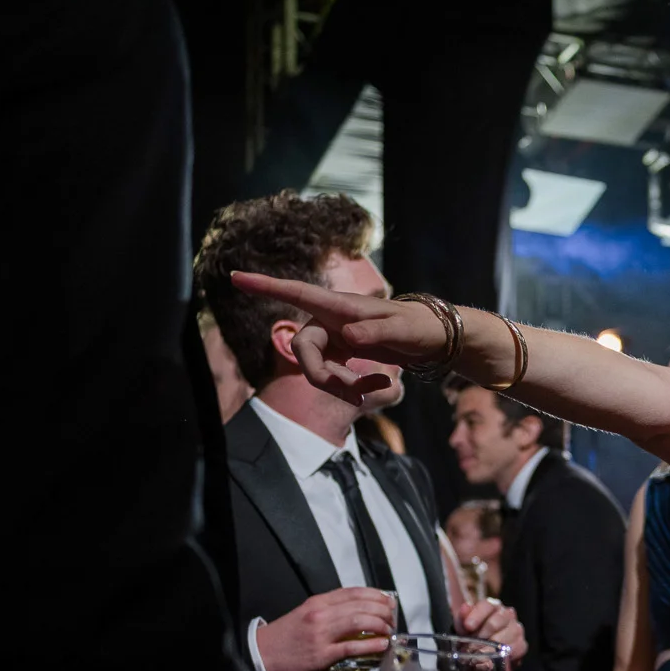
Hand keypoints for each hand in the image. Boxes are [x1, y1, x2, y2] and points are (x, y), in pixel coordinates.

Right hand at [230, 270, 446, 404]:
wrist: (435, 339)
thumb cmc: (421, 326)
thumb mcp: (404, 330)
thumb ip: (377, 331)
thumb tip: (348, 336)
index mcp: (341, 307)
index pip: (297, 293)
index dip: (265, 286)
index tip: (234, 276)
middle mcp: (332, 321)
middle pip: (304, 351)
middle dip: (324, 377)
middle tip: (357, 394)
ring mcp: (335, 339)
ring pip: (317, 369)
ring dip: (341, 386)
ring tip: (375, 388)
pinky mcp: (343, 355)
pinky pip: (333, 377)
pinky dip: (352, 387)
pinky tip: (377, 385)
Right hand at [254, 587, 397, 670]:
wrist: (261, 656)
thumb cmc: (286, 637)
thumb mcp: (305, 614)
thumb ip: (329, 611)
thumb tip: (359, 612)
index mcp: (317, 602)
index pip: (352, 592)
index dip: (375, 595)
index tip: (388, 600)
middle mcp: (320, 614)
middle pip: (360, 605)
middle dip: (382, 610)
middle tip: (392, 617)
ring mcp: (321, 634)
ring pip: (359, 622)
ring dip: (380, 625)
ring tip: (390, 630)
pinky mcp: (322, 655)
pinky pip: (352, 647)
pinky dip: (371, 645)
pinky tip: (383, 645)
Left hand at [458, 598, 525, 662]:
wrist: (483, 650)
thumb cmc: (473, 633)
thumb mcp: (463, 625)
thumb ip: (462, 617)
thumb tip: (465, 607)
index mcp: (493, 606)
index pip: (487, 605)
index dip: (476, 615)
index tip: (468, 626)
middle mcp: (507, 614)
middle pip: (495, 623)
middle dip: (480, 637)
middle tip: (469, 647)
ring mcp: (516, 629)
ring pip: (504, 638)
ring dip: (488, 649)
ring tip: (477, 655)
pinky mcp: (522, 644)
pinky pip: (514, 650)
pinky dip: (501, 656)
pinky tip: (492, 659)